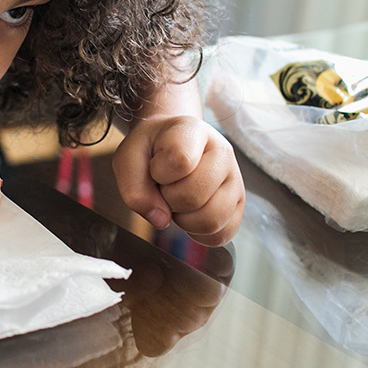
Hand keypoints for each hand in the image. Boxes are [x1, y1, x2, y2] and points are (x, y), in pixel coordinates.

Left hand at [112, 116, 243, 246]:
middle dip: (168, 199)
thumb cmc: (151, 151)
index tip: (155, 165)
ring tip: (178, 199)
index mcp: (193, 132)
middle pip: (194, 196)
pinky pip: (220, 236)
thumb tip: (161, 221)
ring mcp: (235, 180)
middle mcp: (223, 153)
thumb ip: (134, 188)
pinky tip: (189, 214)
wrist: (170, 146)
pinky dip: (198, 233)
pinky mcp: (239, 207)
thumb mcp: (128, 159)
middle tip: (165, 186)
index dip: (158, 173)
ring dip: (184, 219)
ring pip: (210, 221)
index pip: (180, 160)